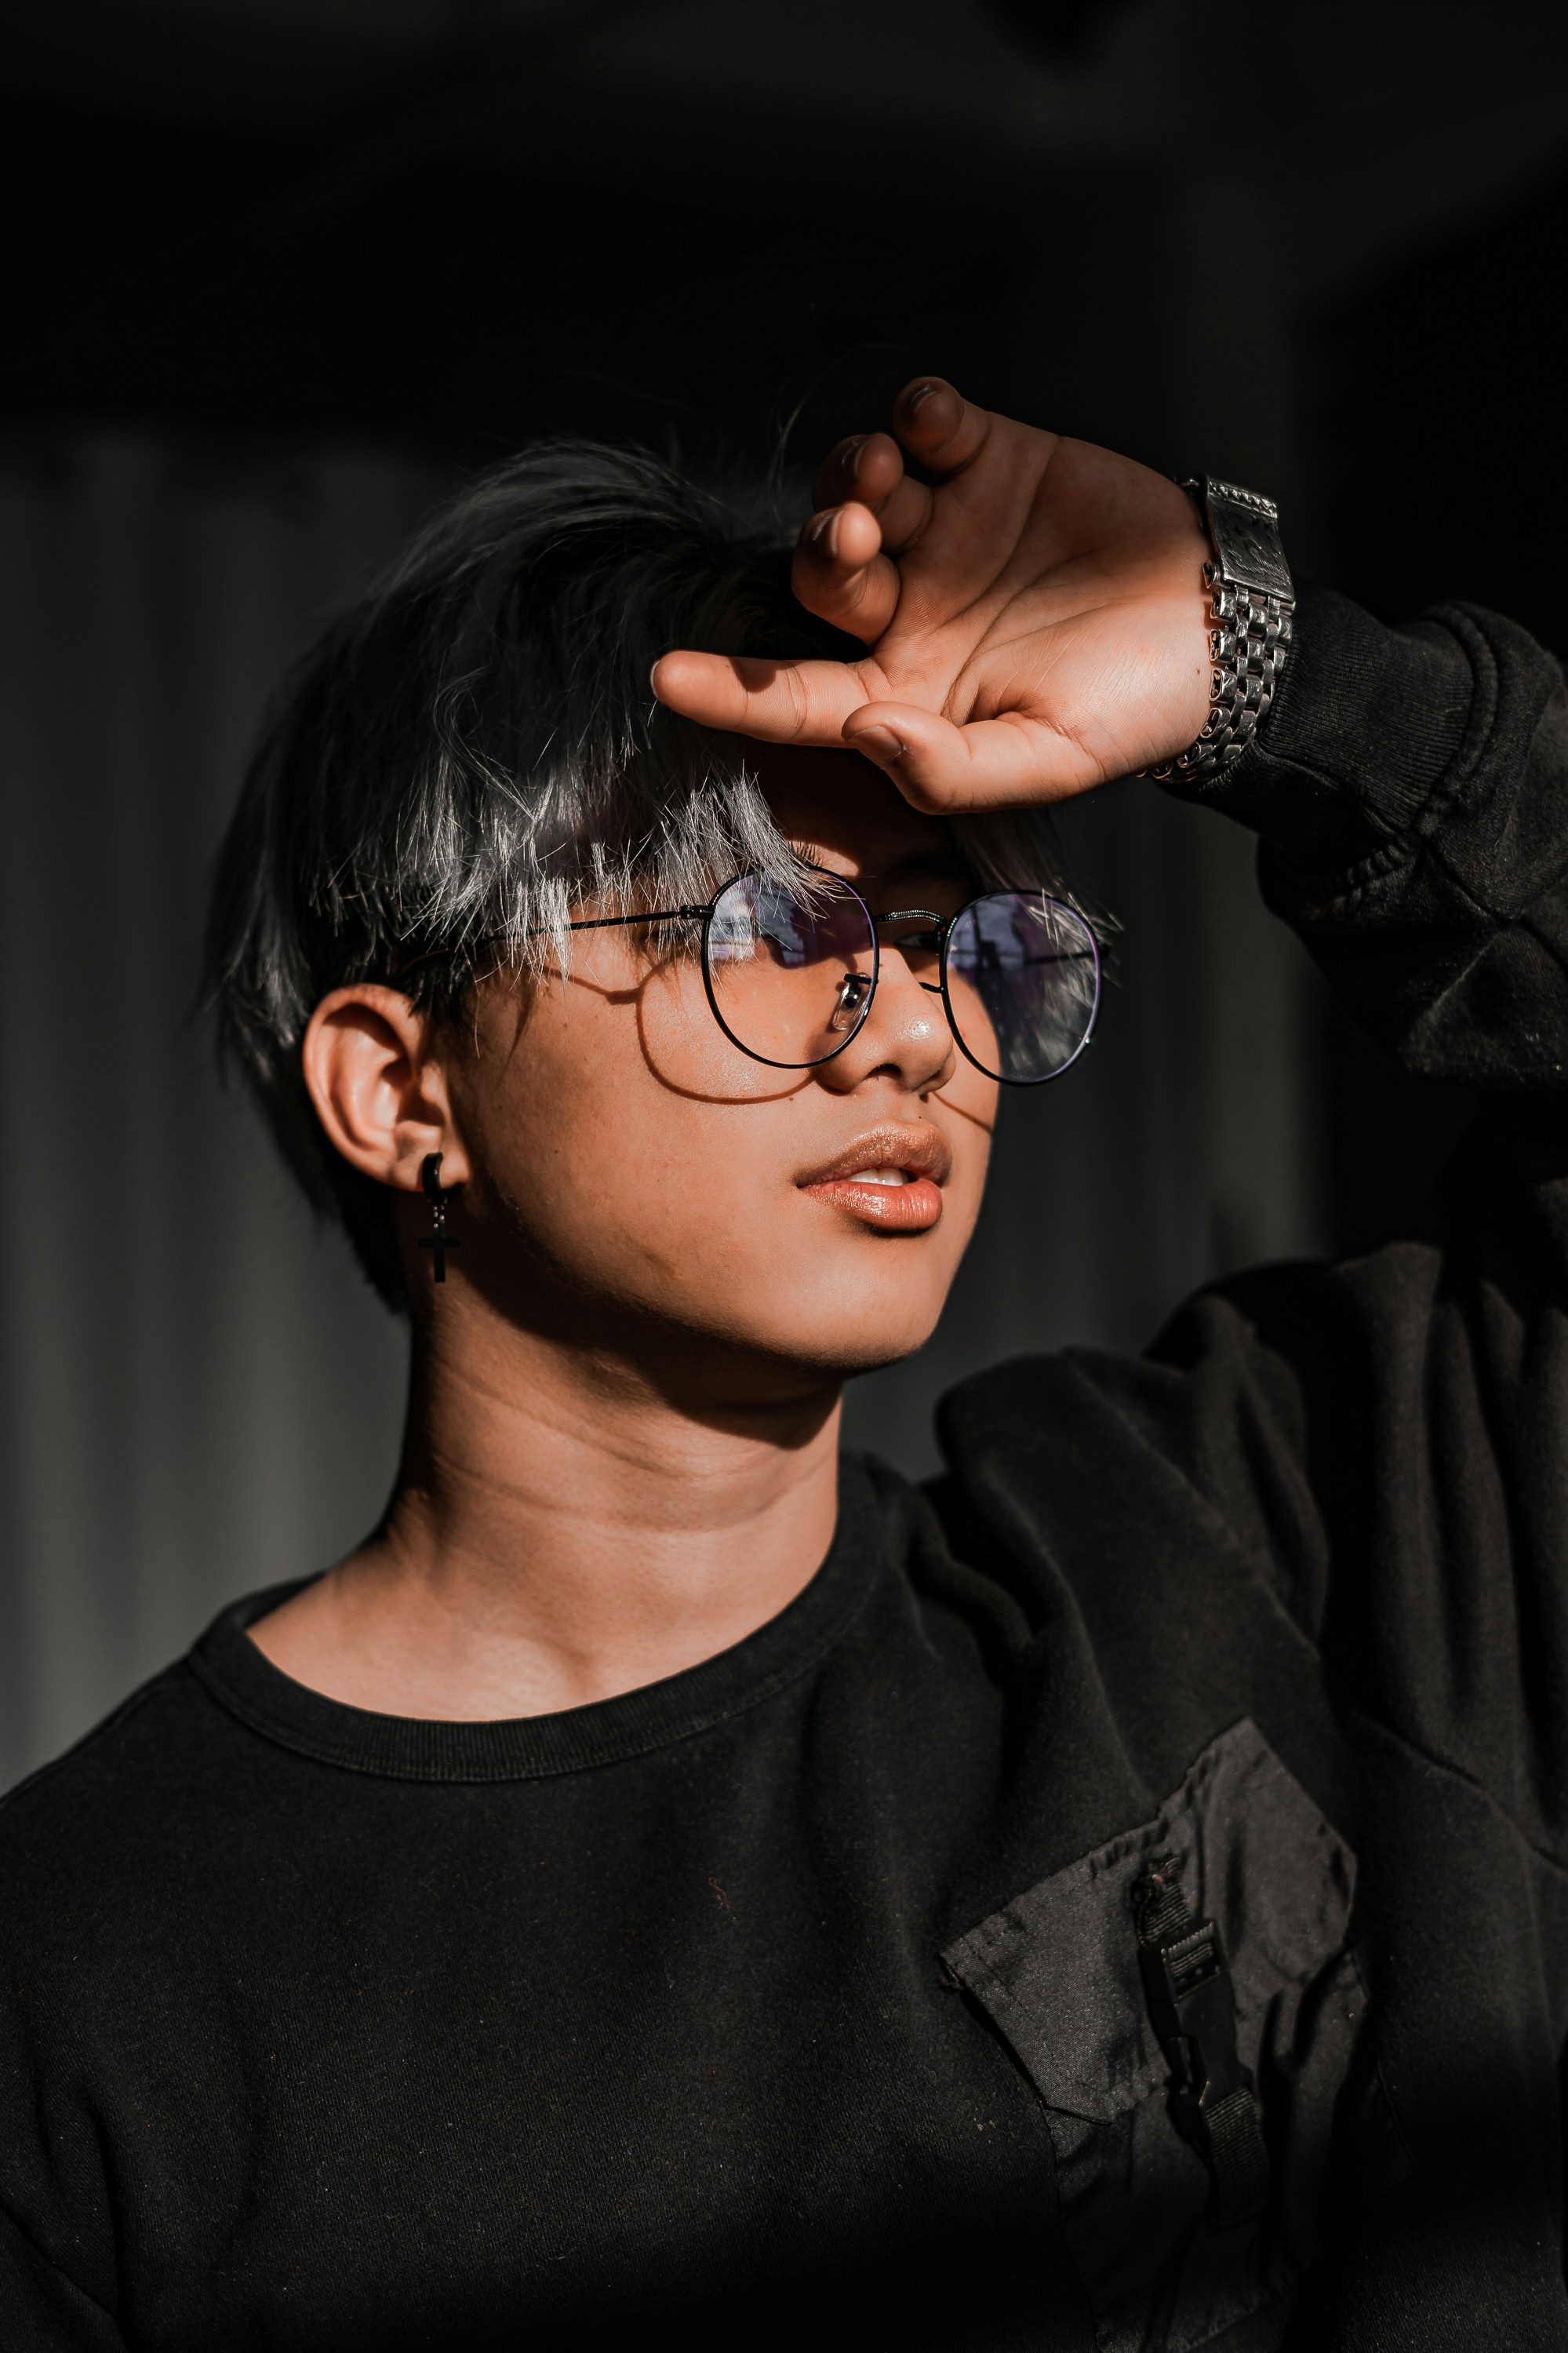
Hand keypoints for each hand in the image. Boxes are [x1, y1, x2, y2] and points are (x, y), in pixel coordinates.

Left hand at [652, 378, 1214, 812]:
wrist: (1223, 632)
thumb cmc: (1130, 713)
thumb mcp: (1046, 762)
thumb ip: (951, 765)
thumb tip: (863, 731)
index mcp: (903, 690)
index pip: (794, 696)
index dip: (728, 691)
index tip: (663, 676)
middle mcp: (908, 607)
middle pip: (816, 573)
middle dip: (821, 546)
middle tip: (859, 531)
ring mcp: (944, 529)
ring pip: (856, 489)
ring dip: (850, 474)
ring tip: (884, 473)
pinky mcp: (991, 460)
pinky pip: (929, 424)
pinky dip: (918, 411)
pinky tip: (937, 421)